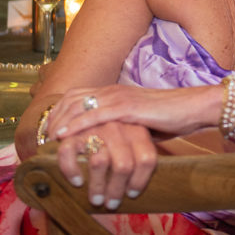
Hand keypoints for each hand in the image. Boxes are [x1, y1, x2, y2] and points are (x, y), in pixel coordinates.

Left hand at [47, 84, 220, 142]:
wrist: (193, 107)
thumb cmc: (171, 117)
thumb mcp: (140, 122)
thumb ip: (123, 128)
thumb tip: (112, 145)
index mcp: (116, 92)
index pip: (77, 96)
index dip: (60, 112)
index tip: (49, 131)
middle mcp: (114, 90)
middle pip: (71, 99)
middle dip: (53, 117)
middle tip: (41, 138)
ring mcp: (120, 97)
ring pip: (78, 105)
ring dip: (59, 123)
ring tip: (46, 140)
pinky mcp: (128, 107)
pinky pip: (95, 114)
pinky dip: (76, 124)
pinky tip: (63, 135)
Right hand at [56, 120, 156, 209]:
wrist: (88, 116)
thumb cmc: (116, 141)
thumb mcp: (135, 143)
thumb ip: (140, 159)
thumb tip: (145, 191)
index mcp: (137, 131)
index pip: (146, 159)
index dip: (140, 181)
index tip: (132, 194)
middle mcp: (118, 128)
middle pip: (123, 165)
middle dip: (117, 189)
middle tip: (112, 205)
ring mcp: (96, 129)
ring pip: (99, 162)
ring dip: (97, 186)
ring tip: (97, 200)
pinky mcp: (73, 133)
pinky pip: (70, 154)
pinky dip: (72, 171)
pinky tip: (77, 182)